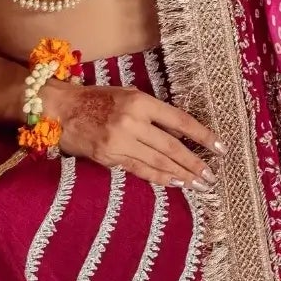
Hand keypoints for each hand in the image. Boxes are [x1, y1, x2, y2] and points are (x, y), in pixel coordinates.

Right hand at [47, 82, 219, 187]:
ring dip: (182, 174)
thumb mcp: (128, 96)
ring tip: (199, 184)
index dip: (202, 136)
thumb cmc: (96, 99)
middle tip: (211, 176)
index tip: (220, 147)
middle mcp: (131, 122)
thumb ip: (154, 113)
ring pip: (158, 162)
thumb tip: (182, 133)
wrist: (60, 110)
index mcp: (139, 102)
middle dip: (194, 163)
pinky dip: (160, 178)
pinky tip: (175, 183)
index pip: (179, 121)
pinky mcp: (109, 158)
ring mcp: (119, 142)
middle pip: (171, 147)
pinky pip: (140, 170)